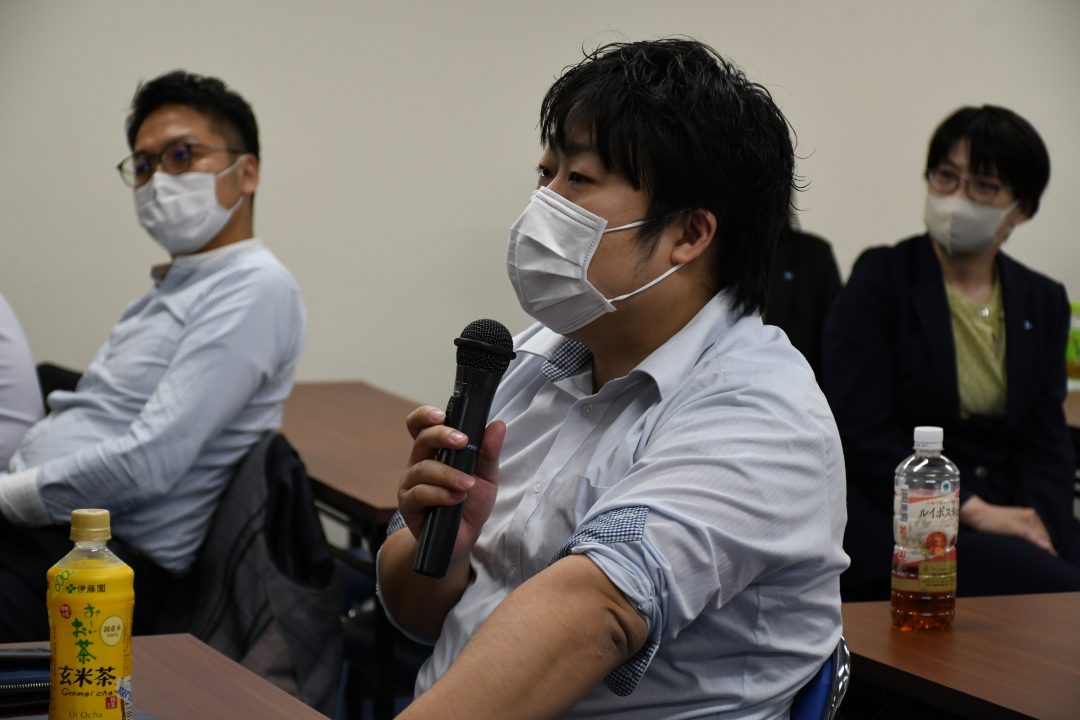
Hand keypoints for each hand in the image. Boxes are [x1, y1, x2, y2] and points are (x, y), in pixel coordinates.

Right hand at [397, 405, 504, 565]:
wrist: (462, 539)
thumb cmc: (470, 503)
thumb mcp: (486, 476)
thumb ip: (489, 452)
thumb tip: (497, 425)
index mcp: (435, 451)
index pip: (421, 425)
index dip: (425, 415)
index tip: (442, 415)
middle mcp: (419, 463)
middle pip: (422, 439)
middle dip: (442, 436)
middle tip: (463, 442)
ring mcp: (411, 483)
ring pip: (423, 468)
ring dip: (448, 474)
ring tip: (467, 484)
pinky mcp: (408, 505)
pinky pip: (420, 494)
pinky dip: (440, 494)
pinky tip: (456, 499)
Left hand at [959, 495, 1057, 555]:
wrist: (975, 515)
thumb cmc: (991, 522)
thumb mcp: (1013, 530)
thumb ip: (1030, 537)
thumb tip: (1047, 547)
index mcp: (1031, 516)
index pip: (1044, 536)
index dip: (1047, 548)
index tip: (1049, 560)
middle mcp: (1029, 516)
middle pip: (1040, 536)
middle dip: (1042, 547)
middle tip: (1043, 562)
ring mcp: (1022, 519)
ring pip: (1034, 536)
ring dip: (1035, 545)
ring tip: (1035, 557)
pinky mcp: (1015, 524)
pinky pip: (1026, 535)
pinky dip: (1028, 542)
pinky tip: (1026, 549)